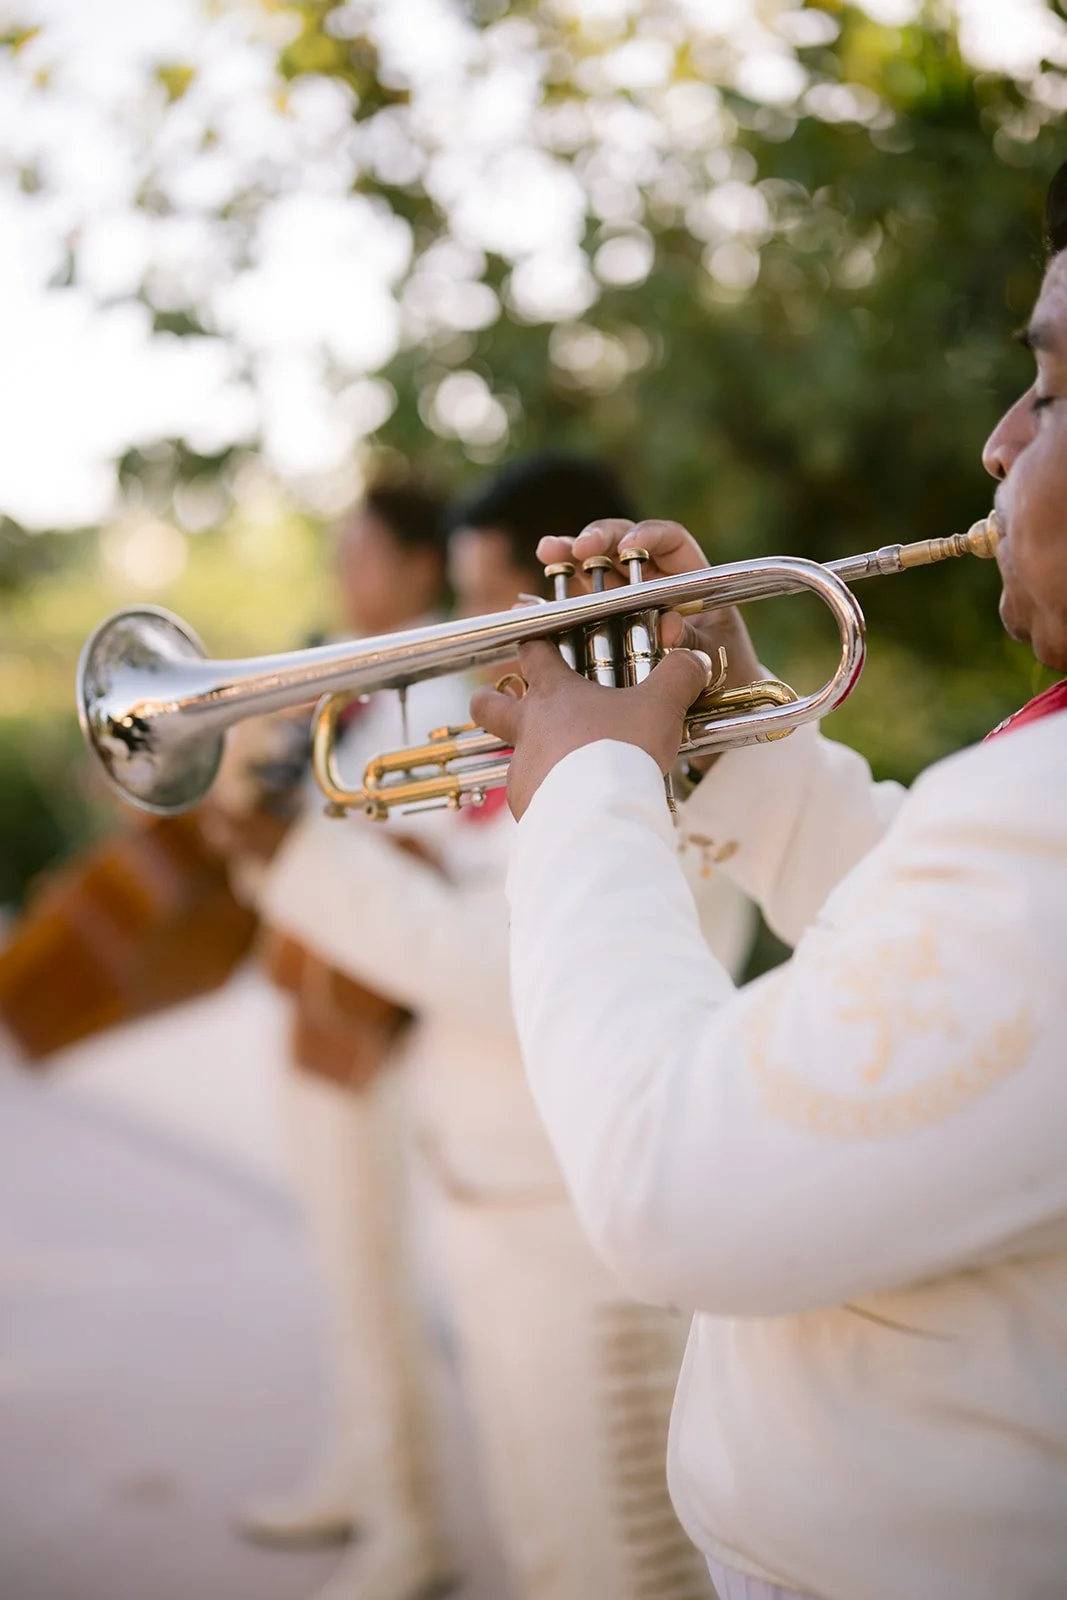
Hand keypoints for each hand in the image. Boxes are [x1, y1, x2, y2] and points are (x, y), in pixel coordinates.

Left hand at [470, 639, 716, 819]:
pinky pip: (532, 796)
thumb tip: (694, 658)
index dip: (535, 641)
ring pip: (513, 756)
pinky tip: (577, 804)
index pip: (533, 651)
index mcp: (554, 694)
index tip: (537, 638)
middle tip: (499, 698)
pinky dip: (550, 797)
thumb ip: (678, 676)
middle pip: (488, 704)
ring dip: (534, 757)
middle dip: (489, 698)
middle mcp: (529, 728)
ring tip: (569, 769)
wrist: (599, 814)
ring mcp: (522, 769)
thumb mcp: (660, 707)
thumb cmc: (623, 750)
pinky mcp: (525, 807)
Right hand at [536, 517, 762, 773]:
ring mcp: (626, 601)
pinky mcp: (601, 625)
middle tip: (579, 547)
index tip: (630, 549)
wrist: (713, 710)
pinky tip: (532, 598)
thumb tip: (670, 626)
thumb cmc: (726, 678)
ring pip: (595, 569)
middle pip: (623, 545)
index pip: (669, 541)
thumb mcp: (715, 661)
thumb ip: (693, 642)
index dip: (650, 536)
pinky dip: (557, 601)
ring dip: (569, 556)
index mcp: (689, 577)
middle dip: (600, 539)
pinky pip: (578, 607)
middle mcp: (654, 581)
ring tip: (549, 551)